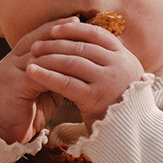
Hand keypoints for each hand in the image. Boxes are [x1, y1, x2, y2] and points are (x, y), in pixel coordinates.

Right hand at [0, 15, 82, 142]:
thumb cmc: (21, 114)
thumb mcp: (40, 90)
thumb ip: (52, 76)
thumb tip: (75, 64)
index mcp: (15, 61)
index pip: (36, 37)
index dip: (55, 27)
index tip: (75, 21)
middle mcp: (10, 62)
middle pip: (36, 38)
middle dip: (58, 30)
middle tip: (78, 23)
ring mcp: (10, 72)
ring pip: (37, 53)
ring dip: (59, 46)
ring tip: (78, 41)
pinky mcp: (13, 84)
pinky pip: (37, 71)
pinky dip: (55, 67)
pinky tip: (71, 65)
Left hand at [21, 18, 143, 123]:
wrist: (131, 132)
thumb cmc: (119, 104)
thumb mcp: (120, 77)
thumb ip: (106, 61)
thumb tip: (83, 42)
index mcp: (125, 57)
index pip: (97, 34)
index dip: (74, 30)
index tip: (55, 29)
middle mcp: (119, 65)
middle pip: (82, 47)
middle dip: (56, 43)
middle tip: (36, 45)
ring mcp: (108, 81)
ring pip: (72, 62)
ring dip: (49, 57)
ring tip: (32, 57)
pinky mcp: (95, 98)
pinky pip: (66, 83)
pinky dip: (47, 75)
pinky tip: (32, 72)